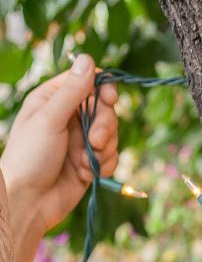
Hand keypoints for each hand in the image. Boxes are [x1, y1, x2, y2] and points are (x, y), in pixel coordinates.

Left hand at [0, 54, 118, 236]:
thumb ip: (73, 91)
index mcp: (53, 100)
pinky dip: (104, 165)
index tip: (109, 99)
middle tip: (95, 140)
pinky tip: (86, 174)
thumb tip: (89, 59)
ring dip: (103, 150)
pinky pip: (112, 156)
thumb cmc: (30, 157)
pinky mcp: (91, 161)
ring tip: (85, 162)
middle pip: (104, 109)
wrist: (30, 202)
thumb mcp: (50, 119)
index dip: (102, 89)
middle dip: (105, 126)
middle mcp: (68, 117)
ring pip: (112, 134)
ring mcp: (80, 140)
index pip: (87, 82)